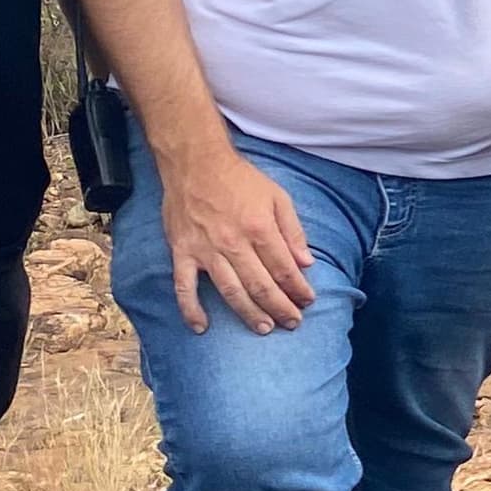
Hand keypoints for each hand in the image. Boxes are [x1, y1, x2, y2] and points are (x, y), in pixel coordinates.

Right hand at [159, 146, 319, 334]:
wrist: (195, 162)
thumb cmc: (239, 179)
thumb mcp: (277, 196)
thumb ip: (293, 231)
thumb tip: (306, 262)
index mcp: (259, 228)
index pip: (284, 269)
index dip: (298, 289)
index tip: (308, 301)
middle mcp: (233, 243)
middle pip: (261, 285)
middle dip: (280, 307)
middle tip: (293, 323)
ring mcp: (206, 250)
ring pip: (230, 291)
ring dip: (249, 314)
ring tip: (265, 328)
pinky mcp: (182, 252)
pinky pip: (184, 287)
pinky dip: (191, 309)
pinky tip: (201, 327)